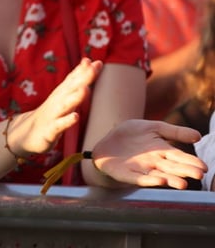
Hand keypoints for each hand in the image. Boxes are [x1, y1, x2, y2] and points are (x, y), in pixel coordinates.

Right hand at [14, 58, 101, 154]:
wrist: (25, 133)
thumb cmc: (50, 115)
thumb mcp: (62, 98)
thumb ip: (75, 83)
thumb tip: (88, 66)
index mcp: (61, 94)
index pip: (73, 79)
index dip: (84, 70)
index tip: (97, 62)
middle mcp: (57, 101)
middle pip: (71, 88)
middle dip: (83, 78)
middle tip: (93, 67)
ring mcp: (53, 115)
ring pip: (65, 105)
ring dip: (75, 97)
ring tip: (85, 89)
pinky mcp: (50, 130)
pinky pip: (59, 125)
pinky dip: (67, 121)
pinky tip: (75, 117)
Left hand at [92, 119, 206, 189]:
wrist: (107, 141)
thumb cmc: (132, 135)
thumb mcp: (153, 127)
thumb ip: (174, 132)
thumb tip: (199, 135)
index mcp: (162, 151)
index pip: (179, 157)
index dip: (191, 162)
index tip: (204, 167)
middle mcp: (155, 163)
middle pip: (172, 168)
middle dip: (185, 171)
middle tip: (199, 175)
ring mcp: (141, 170)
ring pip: (159, 176)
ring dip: (171, 180)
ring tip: (182, 184)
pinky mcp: (127, 174)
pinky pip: (139, 178)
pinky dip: (149, 180)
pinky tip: (159, 181)